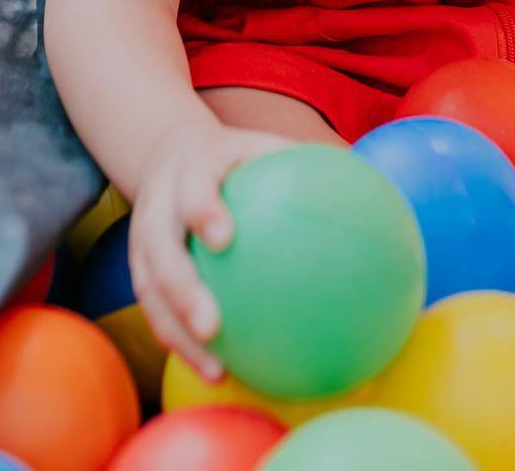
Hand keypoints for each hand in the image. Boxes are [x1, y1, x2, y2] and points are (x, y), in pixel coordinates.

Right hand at [128, 118, 291, 379]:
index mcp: (192, 167)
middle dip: (181, 290)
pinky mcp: (140, 270)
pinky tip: (218, 370)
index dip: (203, 210)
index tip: (224, 238)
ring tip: (215, 368)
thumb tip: (374, 187)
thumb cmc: (235, 155)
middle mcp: (159, 204)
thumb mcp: (264, 145)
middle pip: (159, 249)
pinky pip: (155, 310)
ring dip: (176, 333)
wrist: (169, 154)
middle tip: (212, 326)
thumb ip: (308, 162)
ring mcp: (142, 240)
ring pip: (149, 290)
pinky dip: (180, 343)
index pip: (193, 187)